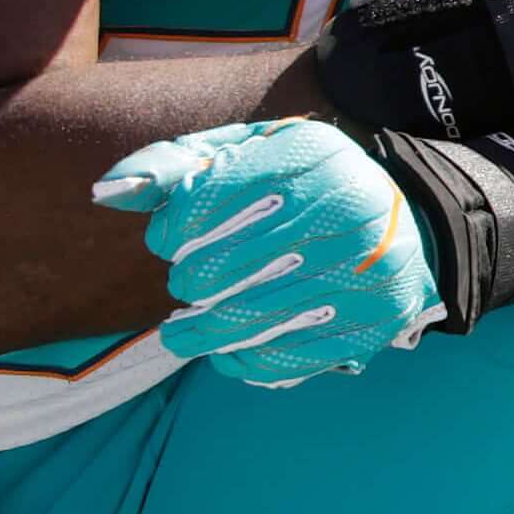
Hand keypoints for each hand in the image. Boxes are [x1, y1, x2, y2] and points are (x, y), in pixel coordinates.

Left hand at [92, 120, 439, 382]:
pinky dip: (246, 360)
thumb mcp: (248, 153)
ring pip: (246, 320)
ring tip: (186, 332)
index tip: (175, 238)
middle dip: (188, 281)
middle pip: (216, 271)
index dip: (172, 230)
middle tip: (189, 283)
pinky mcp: (374, 319)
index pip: (198, 206)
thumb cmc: (303, 184)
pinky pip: (286, 356)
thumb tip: (107, 193)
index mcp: (308, 158)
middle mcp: (343, 210)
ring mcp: (364, 270)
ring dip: (202, 332)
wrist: (406, 215)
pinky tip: (233, 351)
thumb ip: (175, 165)